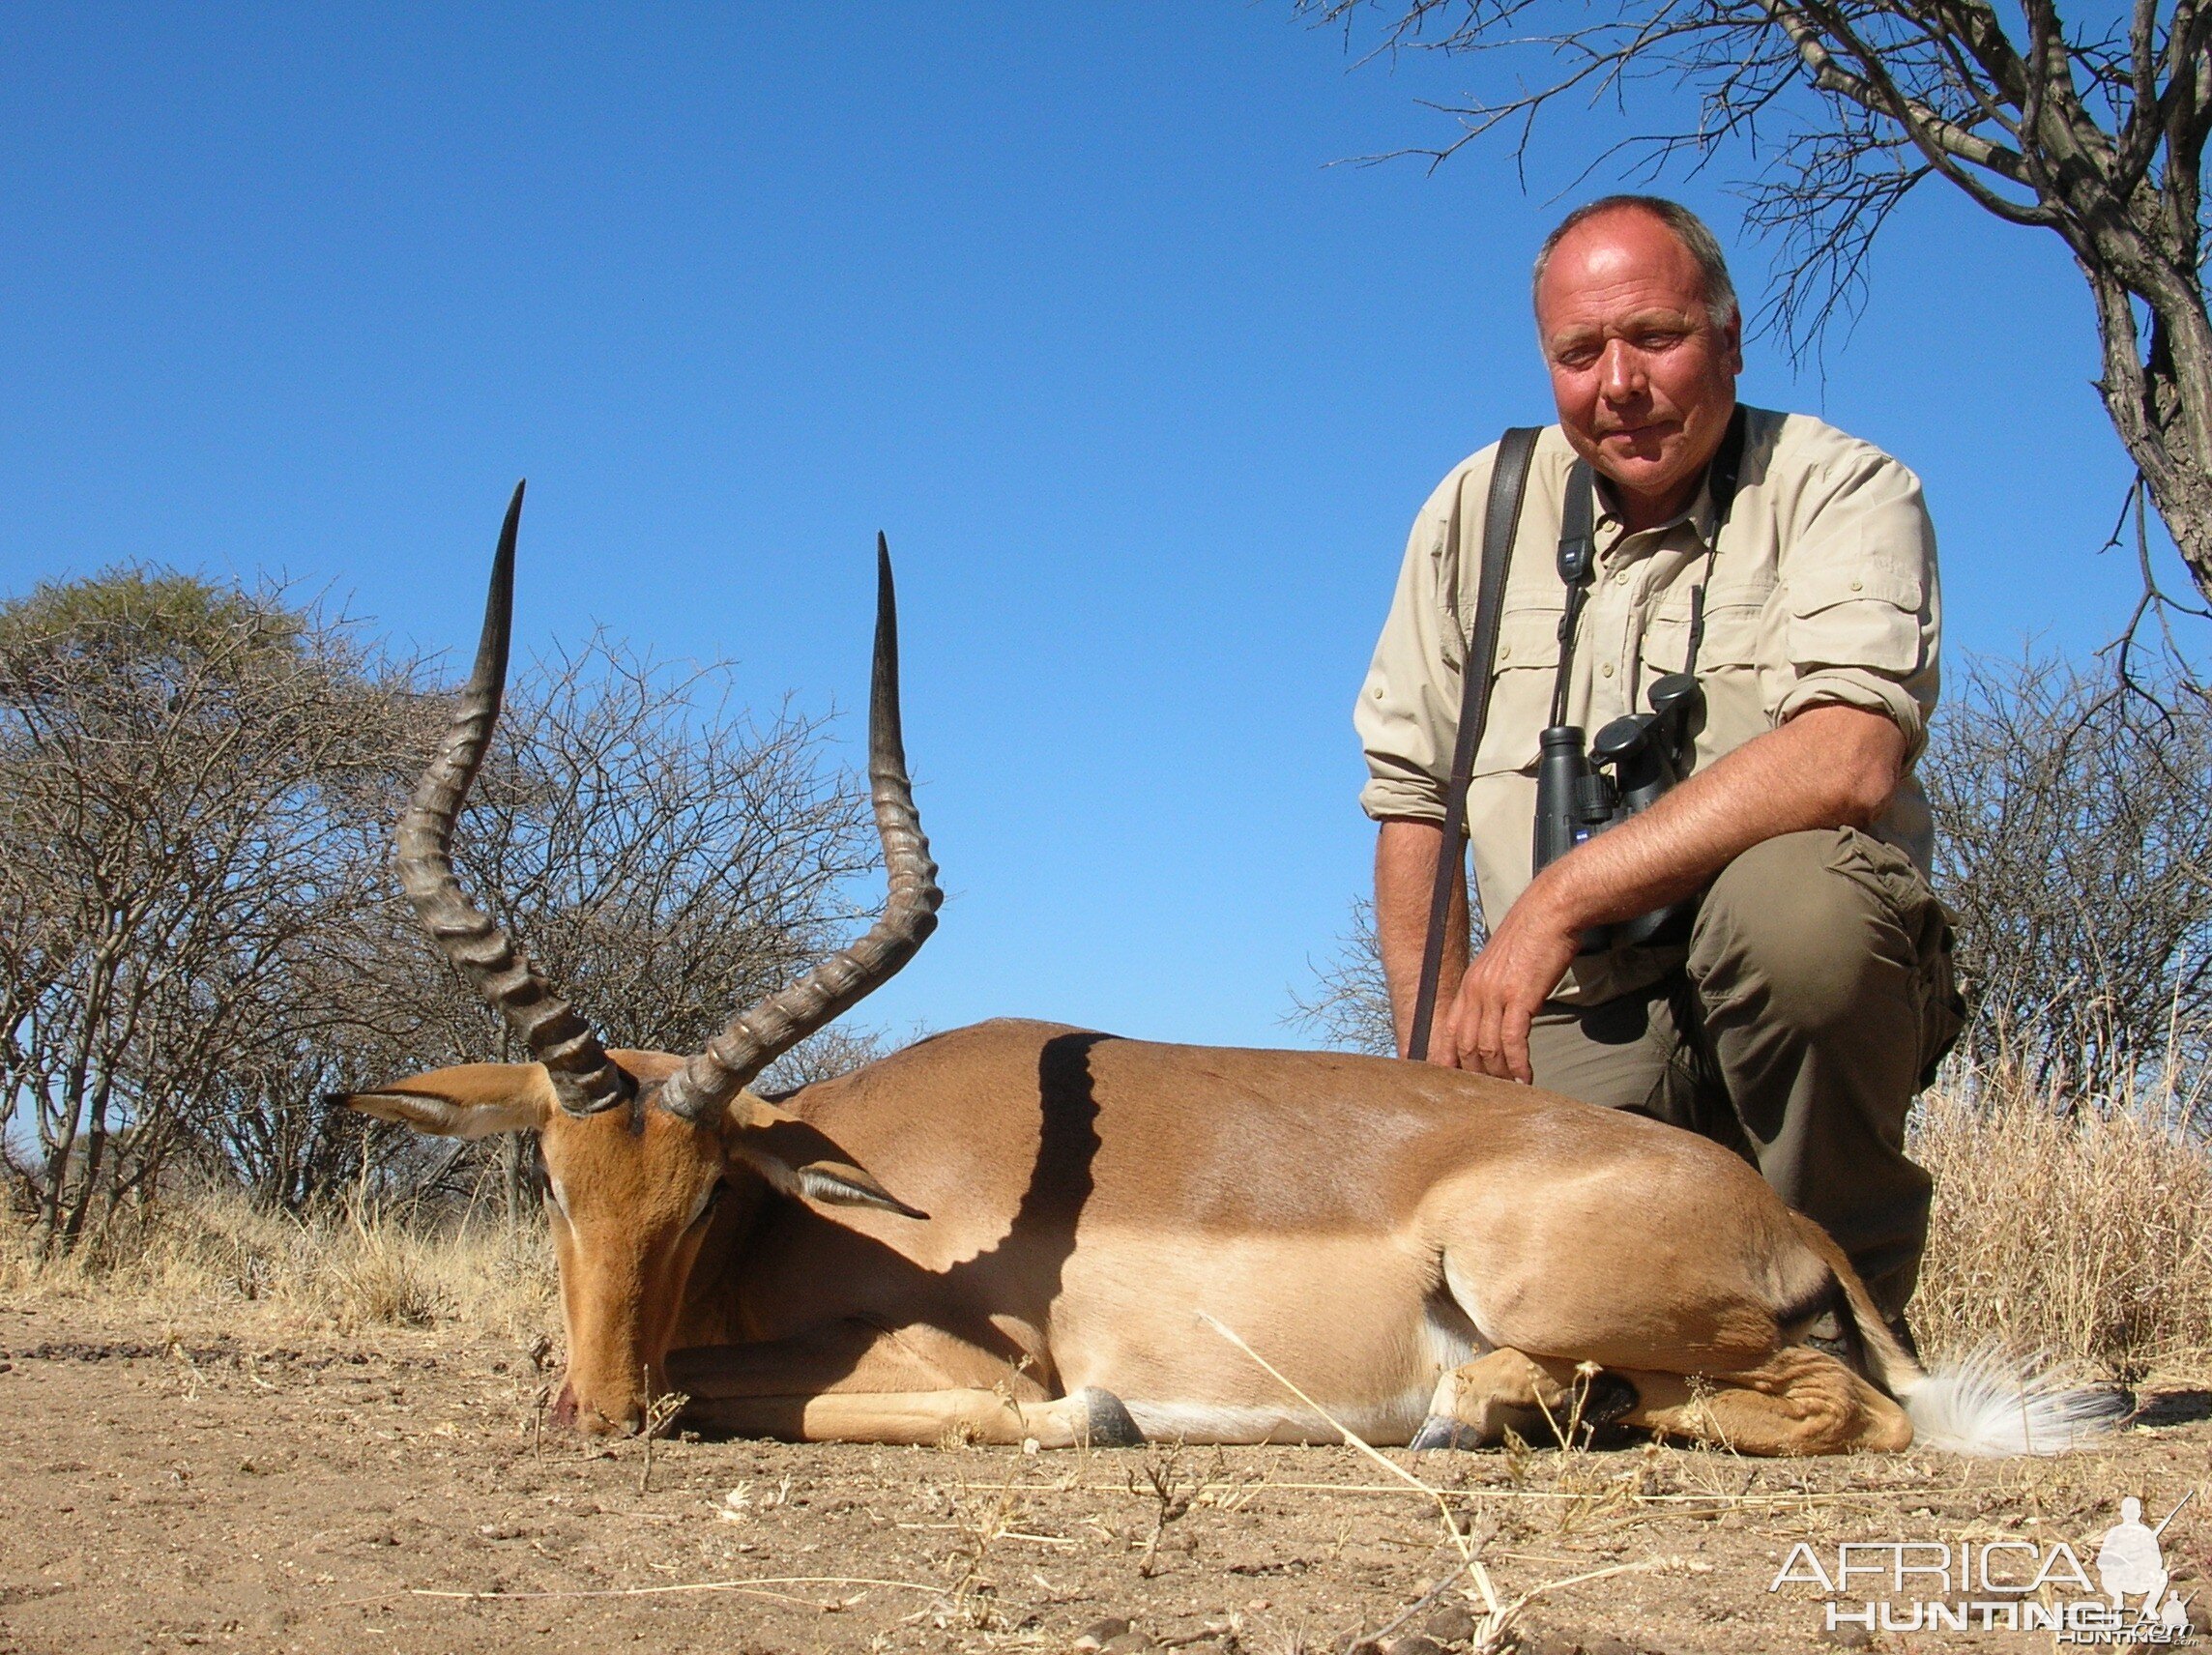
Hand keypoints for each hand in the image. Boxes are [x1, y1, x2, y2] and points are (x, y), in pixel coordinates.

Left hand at [1431, 880, 1580, 1081]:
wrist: (1550, 912)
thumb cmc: (1532, 939)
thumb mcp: (1503, 967)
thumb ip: (1495, 993)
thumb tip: (1502, 1021)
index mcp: (1468, 985)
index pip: (1450, 1033)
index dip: (1450, 1061)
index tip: (1456, 1085)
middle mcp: (1475, 991)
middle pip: (1466, 1047)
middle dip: (1479, 1076)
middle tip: (1495, 1094)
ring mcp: (1495, 994)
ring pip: (1487, 1049)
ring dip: (1501, 1075)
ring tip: (1513, 1091)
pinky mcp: (1519, 996)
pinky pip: (1512, 1041)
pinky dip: (1518, 1065)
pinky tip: (1527, 1078)